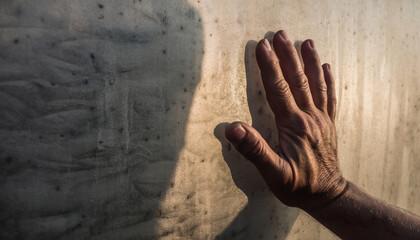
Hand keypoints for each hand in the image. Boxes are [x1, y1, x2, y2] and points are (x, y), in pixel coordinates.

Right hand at [225, 30, 346, 209]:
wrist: (328, 196)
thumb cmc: (298, 186)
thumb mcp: (273, 173)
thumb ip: (254, 150)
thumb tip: (233, 129)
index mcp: (293, 125)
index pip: (278, 88)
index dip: (269, 65)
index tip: (262, 45)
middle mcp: (309, 117)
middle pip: (298, 79)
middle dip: (287, 55)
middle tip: (280, 34)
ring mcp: (321, 119)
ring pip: (316, 84)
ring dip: (309, 61)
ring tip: (306, 42)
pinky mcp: (328, 124)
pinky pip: (330, 97)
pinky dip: (328, 80)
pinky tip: (327, 67)